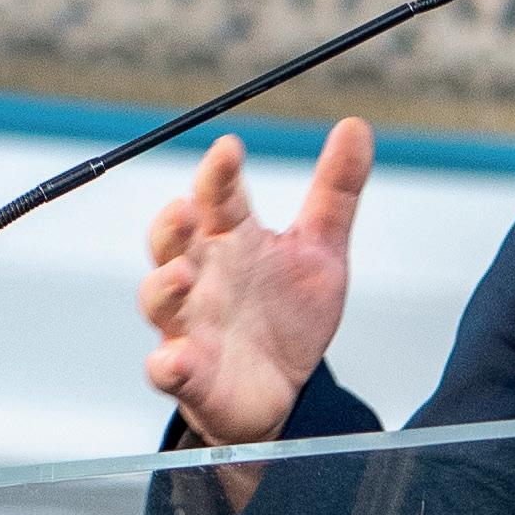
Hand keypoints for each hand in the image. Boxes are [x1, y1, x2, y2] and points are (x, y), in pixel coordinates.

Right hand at [139, 118, 373, 447]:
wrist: (284, 388)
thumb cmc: (289, 313)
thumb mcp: (320, 249)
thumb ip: (335, 191)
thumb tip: (355, 125)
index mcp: (231, 239)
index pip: (217, 197)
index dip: (219, 174)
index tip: (230, 149)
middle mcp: (202, 276)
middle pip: (172, 241)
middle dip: (173, 225)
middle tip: (186, 209)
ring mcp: (189, 325)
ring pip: (159, 299)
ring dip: (163, 287)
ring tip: (180, 275)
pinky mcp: (189, 375)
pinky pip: (167, 369)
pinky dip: (168, 364)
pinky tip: (177, 359)